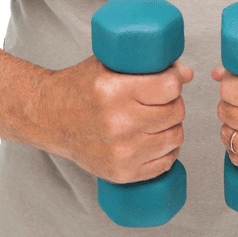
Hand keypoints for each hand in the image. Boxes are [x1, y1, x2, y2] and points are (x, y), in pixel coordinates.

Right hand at [30, 55, 193, 183]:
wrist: (50, 119)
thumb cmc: (79, 88)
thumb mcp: (107, 64)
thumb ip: (146, 65)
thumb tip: (187, 74)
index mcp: (115, 92)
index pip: (170, 87)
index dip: (175, 80)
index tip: (170, 79)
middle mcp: (120, 123)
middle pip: (175, 111)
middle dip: (174, 102)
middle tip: (162, 100)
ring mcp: (122, 151)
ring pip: (175, 137)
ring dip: (172, 126)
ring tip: (158, 119)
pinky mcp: (122, 172)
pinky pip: (165, 162)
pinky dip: (167, 151)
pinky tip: (156, 140)